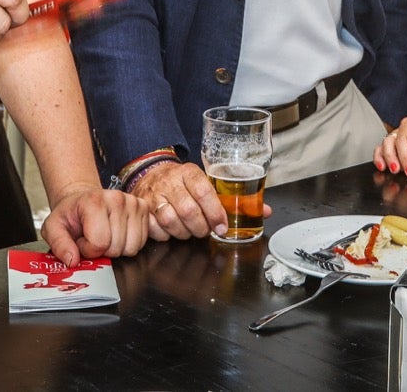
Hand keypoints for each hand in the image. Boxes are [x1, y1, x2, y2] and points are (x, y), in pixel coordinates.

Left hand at [39, 184, 151, 265]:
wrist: (83, 200)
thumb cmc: (71, 215)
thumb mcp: (53, 228)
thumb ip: (59, 244)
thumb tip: (72, 260)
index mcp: (94, 201)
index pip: (99, 243)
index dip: (88, 250)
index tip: (81, 241)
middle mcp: (117, 199)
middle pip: (117, 247)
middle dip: (103, 250)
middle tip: (93, 238)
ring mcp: (133, 202)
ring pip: (133, 247)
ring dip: (118, 248)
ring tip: (105, 236)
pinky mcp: (144, 208)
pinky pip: (144, 241)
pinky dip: (131, 243)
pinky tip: (119, 234)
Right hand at [132, 160, 247, 240]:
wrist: (150, 172)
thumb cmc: (183, 181)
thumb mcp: (206, 181)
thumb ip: (233, 197)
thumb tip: (264, 211)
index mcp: (189, 172)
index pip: (204, 191)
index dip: (215, 212)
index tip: (222, 226)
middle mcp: (171, 181)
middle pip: (188, 210)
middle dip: (201, 227)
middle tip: (206, 230)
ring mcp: (154, 194)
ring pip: (170, 220)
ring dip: (184, 232)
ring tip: (190, 231)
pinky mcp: (143, 207)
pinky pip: (154, 228)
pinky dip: (165, 235)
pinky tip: (172, 231)